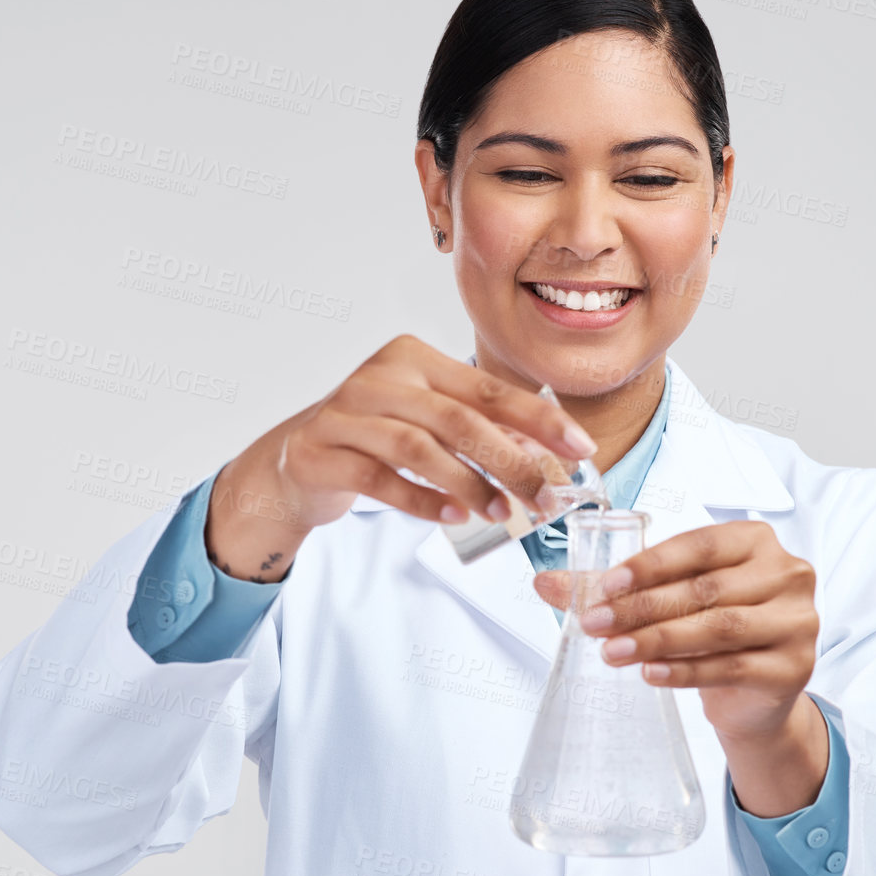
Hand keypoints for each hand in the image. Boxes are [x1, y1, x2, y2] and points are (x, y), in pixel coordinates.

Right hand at [207, 335, 596, 581]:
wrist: (294, 460)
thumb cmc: (373, 437)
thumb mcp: (427, 421)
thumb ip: (479, 430)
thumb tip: (546, 456)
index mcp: (414, 357)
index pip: (488, 388)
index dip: (540, 419)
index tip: (580, 448)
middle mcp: (380, 377)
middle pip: (458, 419)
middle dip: (511, 460)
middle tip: (546, 497)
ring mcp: (347, 413)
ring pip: (420, 448)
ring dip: (470, 483)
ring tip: (503, 513)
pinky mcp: (323, 452)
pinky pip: (381, 480)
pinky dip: (423, 500)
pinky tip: (456, 517)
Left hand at [532, 520, 826, 813]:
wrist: (757, 692)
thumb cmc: (712, 628)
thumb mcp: (670, 597)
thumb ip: (614, 586)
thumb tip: (545, 583)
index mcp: (756, 541)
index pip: (699, 545)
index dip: (651, 564)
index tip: (606, 586)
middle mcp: (786, 574)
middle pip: (704, 589)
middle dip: (642, 608)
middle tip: (595, 624)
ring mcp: (796, 622)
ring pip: (717, 628)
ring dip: (657, 640)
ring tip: (613, 652)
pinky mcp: (794, 667)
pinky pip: (731, 667)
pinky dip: (685, 670)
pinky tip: (650, 673)